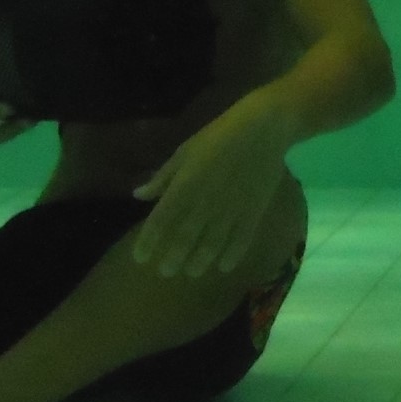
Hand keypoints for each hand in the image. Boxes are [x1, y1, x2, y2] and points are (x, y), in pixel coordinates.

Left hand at [130, 93, 293, 276]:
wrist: (262, 129)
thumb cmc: (218, 136)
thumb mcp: (184, 151)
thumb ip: (162, 177)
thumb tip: (138, 196)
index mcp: (184, 185)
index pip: (160, 220)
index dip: (148, 241)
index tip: (140, 258)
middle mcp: (204, 202)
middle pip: (184, 237)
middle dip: (173, 258)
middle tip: (166, 273)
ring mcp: (230, 209)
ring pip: (212, 244)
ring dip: (199, 261)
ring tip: (191, 272)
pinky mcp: (253, 211)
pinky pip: (240, 240)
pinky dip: (231, 255)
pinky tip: (223, 266)